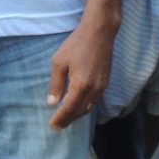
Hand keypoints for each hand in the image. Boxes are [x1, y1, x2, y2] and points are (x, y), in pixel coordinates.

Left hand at [45, 15, 112, 129]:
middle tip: (57, 126)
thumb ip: (56, 84)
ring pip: (89, 108)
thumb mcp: (59, 62)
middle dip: (68, 120)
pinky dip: (85, 107)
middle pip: (80, 112)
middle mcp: (93, 89)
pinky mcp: (106, 82)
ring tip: (66, 118)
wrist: (100, 33)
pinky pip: (95, 101)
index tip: (52, 126)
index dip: (60, 119)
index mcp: (80, 85)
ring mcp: (102, 87)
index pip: (69, 109)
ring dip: (77, 115)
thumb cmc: (76, 45)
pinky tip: (79, 106)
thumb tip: (52, 103)